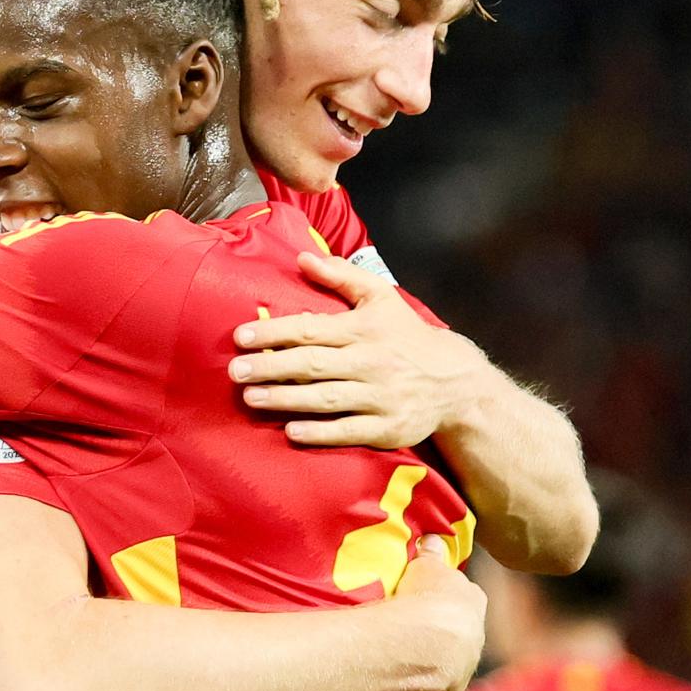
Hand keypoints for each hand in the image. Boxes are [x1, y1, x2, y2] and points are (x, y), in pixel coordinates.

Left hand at [229, 251, 486, 448]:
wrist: (455, 381)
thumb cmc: (407, 335)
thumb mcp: (381, 297)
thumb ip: (341, 275)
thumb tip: (302, 257)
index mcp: (365, 328)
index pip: (311, 329)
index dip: (274, 332)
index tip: (240, 336)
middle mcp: (371, 362)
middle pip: (313, 364)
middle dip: (271, 367)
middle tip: (235, 371)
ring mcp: (380, 397)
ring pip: (326, 398)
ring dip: (286, 399)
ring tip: (251, 398)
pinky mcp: (388, 428)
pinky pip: (349, 431)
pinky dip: (320, 432)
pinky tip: (291, 431)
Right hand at [391, 535, 486, 690]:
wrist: (422, 645)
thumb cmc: (424, 597)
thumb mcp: (426, 566)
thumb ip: (433, 554)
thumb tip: (435, 538)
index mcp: (474, 600)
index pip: (462, 597)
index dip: (444, 598)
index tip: (426, 600)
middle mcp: (477, 634)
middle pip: (459, 631)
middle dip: (441, 630)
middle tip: (413, 628)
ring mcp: (465, 667)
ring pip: (449, 660)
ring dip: (432, 658)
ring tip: (405, 654)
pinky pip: (434, 686)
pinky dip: (422, 684)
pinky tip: (403, 677)